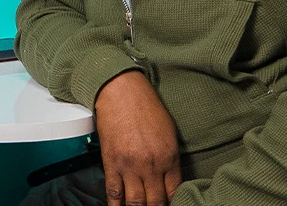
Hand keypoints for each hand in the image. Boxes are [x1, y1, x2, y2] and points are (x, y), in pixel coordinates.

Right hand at [94, 71, 181, 205]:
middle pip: (156, 202)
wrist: (121, 91)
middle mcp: (151, 165)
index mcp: (169, 157)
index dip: (172, 204)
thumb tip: (169, 179)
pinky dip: (116, 205)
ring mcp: (130, 166)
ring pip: (136, 202)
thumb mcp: (169, 132)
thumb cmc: (145, 106)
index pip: (174, 193)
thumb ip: (170, 158)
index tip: (168, 205)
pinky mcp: (112, 164)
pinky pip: (114, 193)